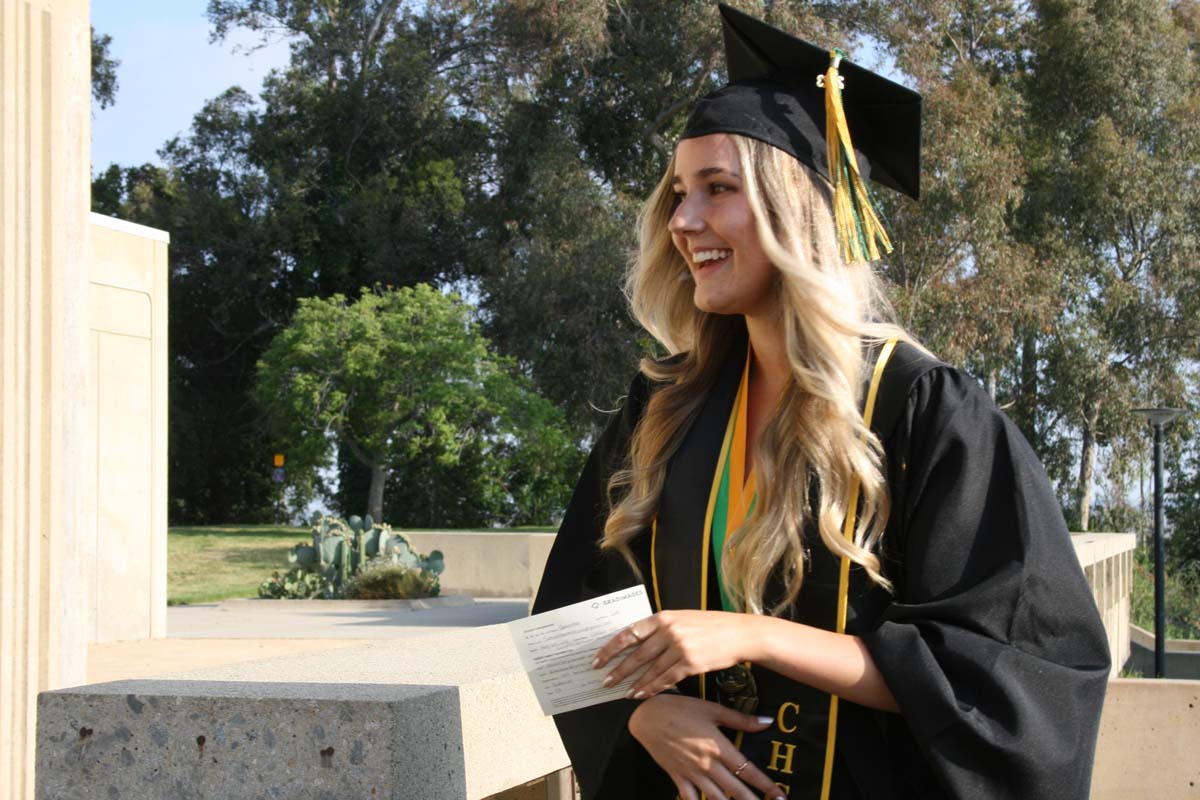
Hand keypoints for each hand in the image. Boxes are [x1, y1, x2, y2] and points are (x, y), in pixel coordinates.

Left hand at [594, 610, 760, 699]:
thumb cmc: (711, 626)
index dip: (611, 648)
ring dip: (635, 683)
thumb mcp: (683, 618)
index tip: (598, 659)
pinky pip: (666, 679)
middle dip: (618, 670)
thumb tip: (636, 643)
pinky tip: (643, 694)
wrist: (740, 633)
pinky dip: (652, 688)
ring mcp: (680, 647)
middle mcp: (669, 630)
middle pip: (636, 654)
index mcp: (663, 617)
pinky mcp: (691, 663)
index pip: (629, 633)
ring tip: (623, 692)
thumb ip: (661, 628)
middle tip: (605, 681)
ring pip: (650, 670)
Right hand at [628, 694, 784, 799]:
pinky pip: (690, 799)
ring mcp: (692, 774)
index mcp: (719, 747)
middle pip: (736, 790)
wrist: (647, 716)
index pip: (748, 770)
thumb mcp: (712, 709)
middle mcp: (708, 765)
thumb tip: (767, 721)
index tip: (780, 795)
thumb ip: (740, 719)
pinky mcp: (678, 777)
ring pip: (716, 799)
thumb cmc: (681, 709)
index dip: (765, 785)